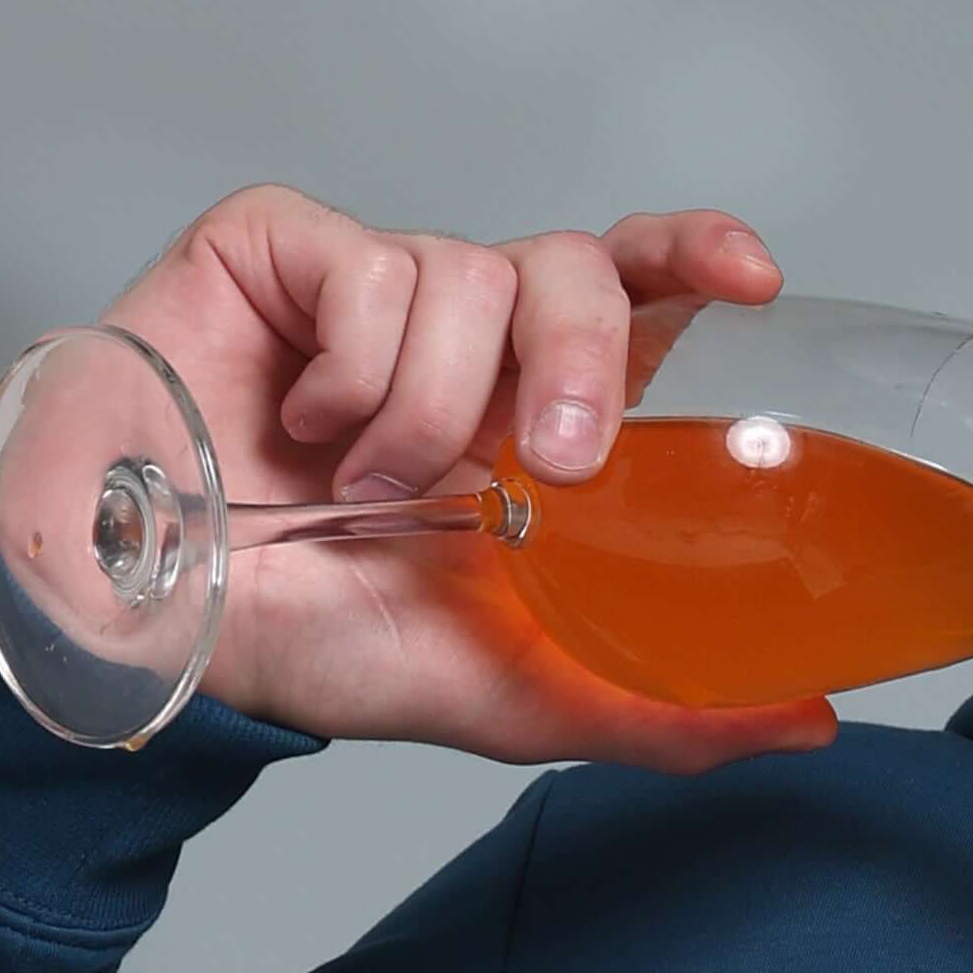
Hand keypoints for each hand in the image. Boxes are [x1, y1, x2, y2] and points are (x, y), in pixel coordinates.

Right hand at [99, 184, 838, 769]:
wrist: (163, 638)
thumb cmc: (321, 646)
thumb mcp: (516, 693)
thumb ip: (660, 706)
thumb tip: (809, 721)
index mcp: (528, 410)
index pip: (637, 296)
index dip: (694, 260)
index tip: (750, 279)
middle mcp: (461, 337)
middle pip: (571, 266)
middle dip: (584, 355)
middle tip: (556, 464)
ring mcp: (364, 287)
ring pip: (465, 271)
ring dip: (432, 405)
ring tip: (368, 490)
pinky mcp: (272, 250)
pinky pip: (364, 262)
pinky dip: (353, 365)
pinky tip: (304, 426)